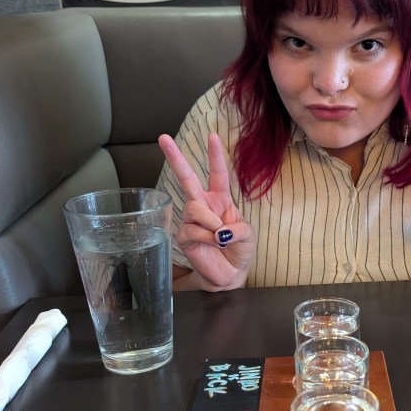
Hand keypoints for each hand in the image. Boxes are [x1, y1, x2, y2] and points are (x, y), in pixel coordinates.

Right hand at [158, 132, 254, 288]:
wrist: (231, 274)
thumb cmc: (240, 251)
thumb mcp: (248, 235)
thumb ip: (238, 228)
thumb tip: (220, 230)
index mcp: (220, 200)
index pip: (217, 174)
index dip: (215, 156)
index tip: (212, 136)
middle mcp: (203, 206)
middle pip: (186, 178)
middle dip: (175, 158)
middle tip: (162, 138)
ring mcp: (192, 220)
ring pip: (193, 208)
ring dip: (211, 222)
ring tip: (220, 237)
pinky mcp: (184, 236)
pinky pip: (192, 229)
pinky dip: (207, 237)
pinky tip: (213, 244)